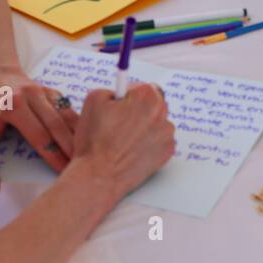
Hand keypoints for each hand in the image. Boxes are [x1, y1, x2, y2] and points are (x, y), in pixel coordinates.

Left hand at [0, 68, 77, 196]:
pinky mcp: (53, 91)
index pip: (38, 137)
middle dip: (70, 148)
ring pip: (66, 116)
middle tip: (82, 167)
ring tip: (88, 154)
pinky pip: (69, 109)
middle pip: (57, 126)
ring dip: (78, 136)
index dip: (53, 156)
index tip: (63, 173)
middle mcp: (31, 96)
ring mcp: (44, 91)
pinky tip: (86, 138)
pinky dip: (78, 124)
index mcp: (13, 108)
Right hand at [74, 84, 174, 199]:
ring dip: (144, 127)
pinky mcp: (167, 152)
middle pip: (152, 104)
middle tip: (119, 124)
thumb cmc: (95, 140)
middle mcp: (162, 112)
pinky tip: (132, 150)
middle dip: (137, 111)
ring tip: (123, 141)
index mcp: (146, 96)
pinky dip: (149, 143)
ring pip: (156, 123)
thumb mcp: (94, 99)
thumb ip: (111, 89)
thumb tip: (120, 93)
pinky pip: (159, 141)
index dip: (126, 98)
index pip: (140, 88)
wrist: (99, 175)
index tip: (119, 106)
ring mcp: (167, 134)